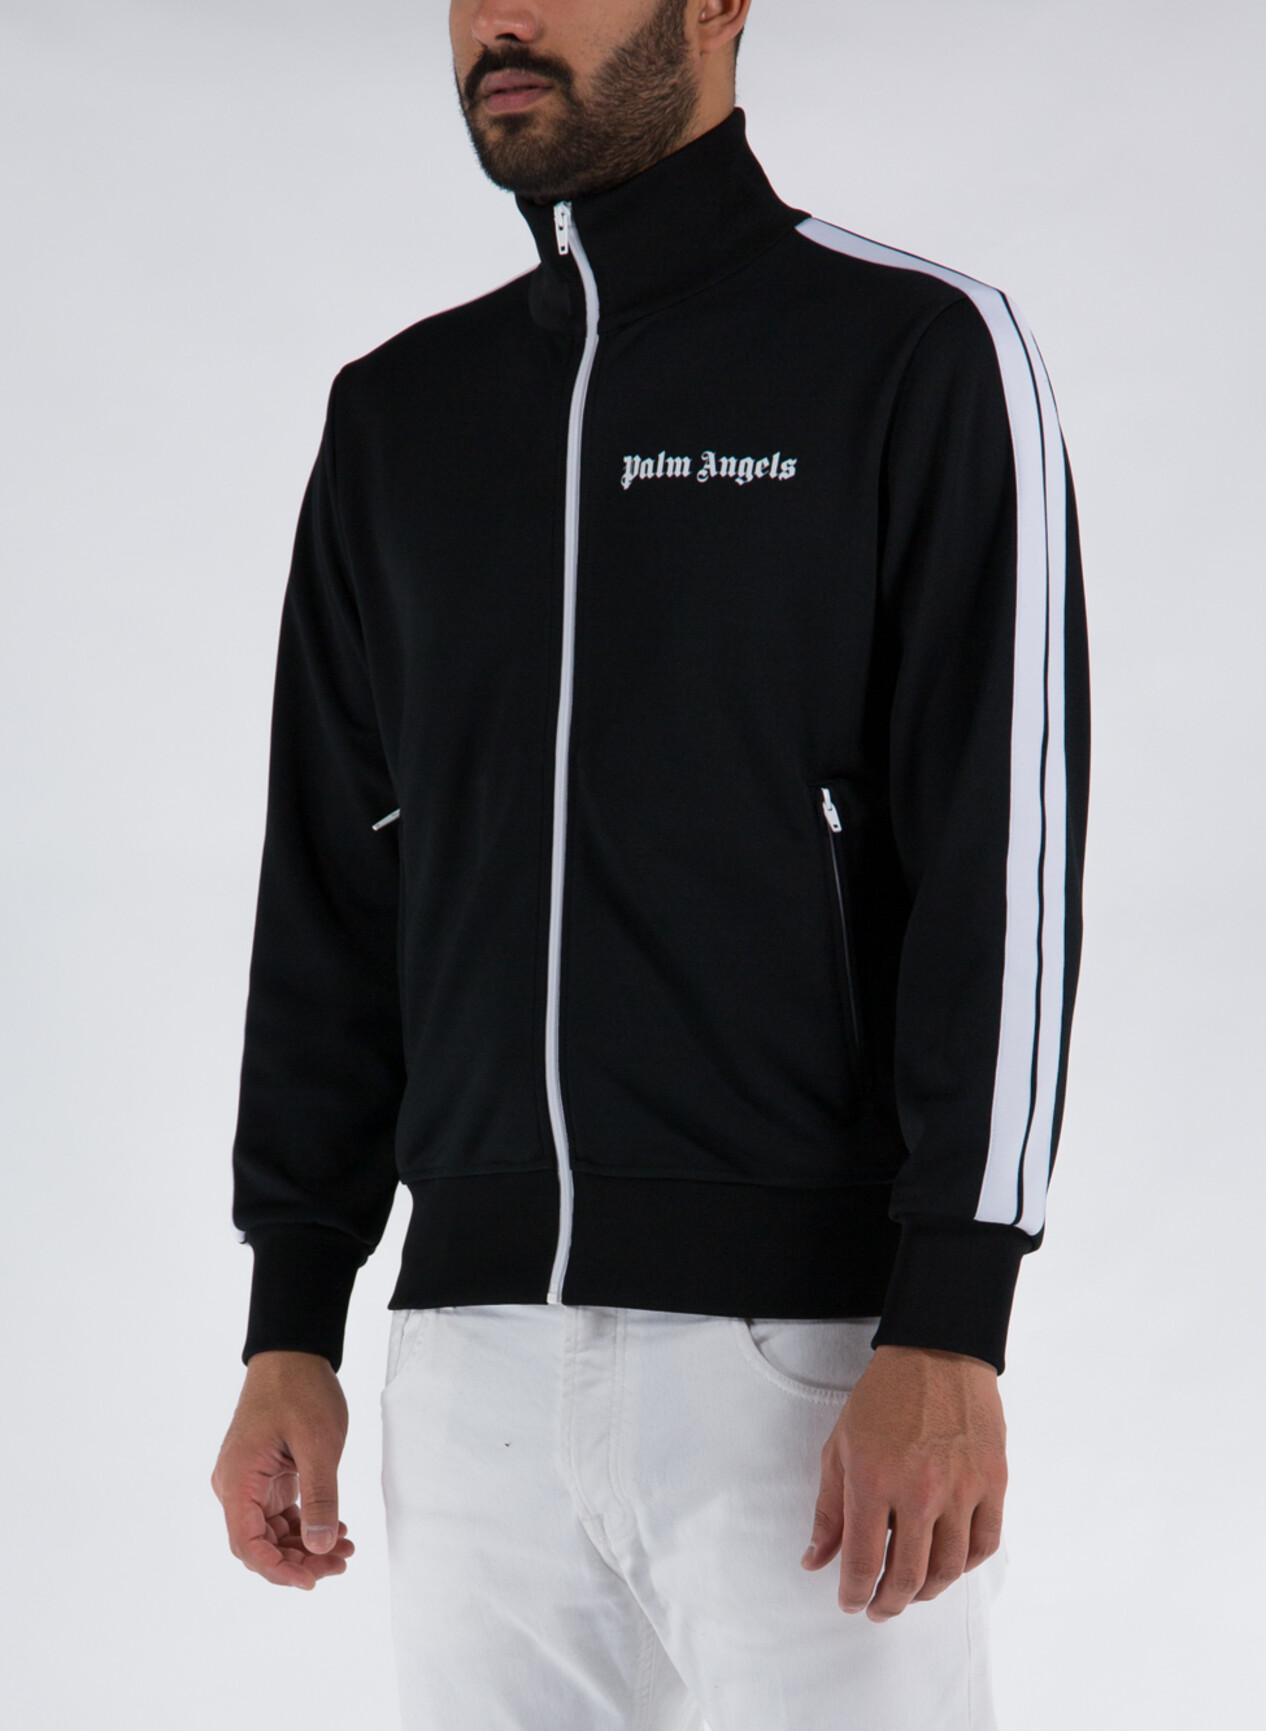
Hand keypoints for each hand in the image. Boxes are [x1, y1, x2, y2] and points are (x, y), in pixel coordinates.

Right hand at [211, 1349, 355, 1589]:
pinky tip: (335, 1529)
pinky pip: (280, 1514)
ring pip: (272, 1533)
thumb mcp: (319, 1443)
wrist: (294, 1353)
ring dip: (305, 1546)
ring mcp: (250, 1482)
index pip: (247, 1545)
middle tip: (340, 1563)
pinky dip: (306, 1526)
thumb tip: (321, 1547)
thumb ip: (320, 1497)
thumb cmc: (301, 1390)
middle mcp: (236, 1486)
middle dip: (299, 1561)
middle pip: (260, 1545)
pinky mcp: (265, 1477)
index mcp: (238, 1480)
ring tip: (345, 1550)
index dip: (277, 1570)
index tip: (312, 1579)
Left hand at [801, 1344, 1005, 1620]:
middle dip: (890, 1603)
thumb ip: (829, 1509)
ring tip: (911, 1593)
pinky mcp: (993, 1481)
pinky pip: (983, 1545)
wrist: (937, 1351)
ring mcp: (961, 1488)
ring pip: (947, 1569)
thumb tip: (815, 1561)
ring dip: (926, 1592)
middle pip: (908, 1576)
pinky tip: (947, 1565)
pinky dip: (964, 1566)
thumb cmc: (882, 1398)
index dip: (854, 1593)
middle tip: (880, 1609)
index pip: (863, 1562)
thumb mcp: (840, 1447)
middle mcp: (919, 1491)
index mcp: (873, 1480)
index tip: (851, 1603)